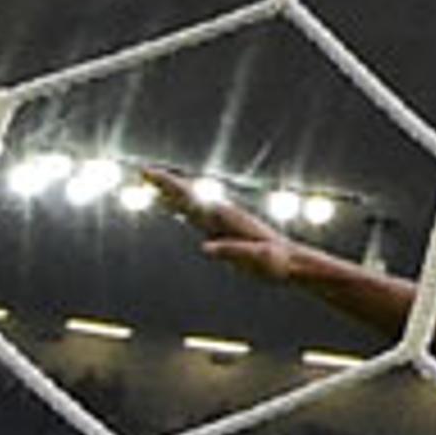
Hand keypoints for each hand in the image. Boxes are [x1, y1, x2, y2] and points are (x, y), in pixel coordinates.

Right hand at [141, 167, 303, 282]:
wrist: (292, 262)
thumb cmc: (276, 262)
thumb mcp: (255, 259)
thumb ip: (231, 252)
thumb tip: (205, 248)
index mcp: (225, 218)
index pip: (191, 199)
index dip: (170, 187)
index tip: (152, 175)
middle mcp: (223, 215)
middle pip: (188, 196)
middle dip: (165, 184)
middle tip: (143, 172)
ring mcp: (223, 222)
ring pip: (191, 205)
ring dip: (171, 194)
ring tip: (150, 184)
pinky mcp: (225, 232)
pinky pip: (197, 218)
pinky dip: (182, 210)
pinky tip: (174, 209)